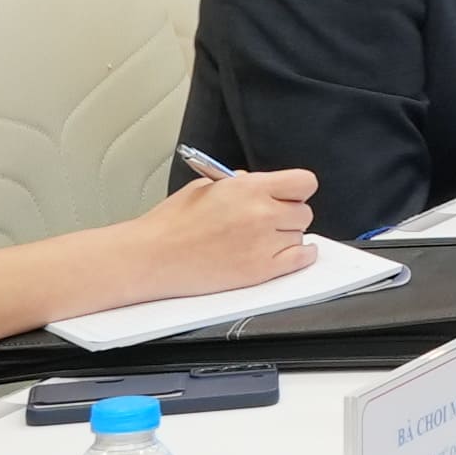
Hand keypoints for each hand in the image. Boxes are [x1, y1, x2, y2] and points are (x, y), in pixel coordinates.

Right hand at [113, 165, 319, 298]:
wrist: (151, 257)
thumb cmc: (171, 224)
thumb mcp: (207, 187)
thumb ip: (241, 184)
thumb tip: (260, 184)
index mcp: (249, 188)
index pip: (304, 183)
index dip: (297, 190)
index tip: (289, 196)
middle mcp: (261, 214)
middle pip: (303, 212)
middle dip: (288, 215)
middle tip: (269, 220)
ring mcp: (262, 244)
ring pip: (300, 236)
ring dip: (286, 237)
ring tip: (260, 240)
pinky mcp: (260, 271)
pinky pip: (301, 260)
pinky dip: (298, 256)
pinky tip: (286, 253)